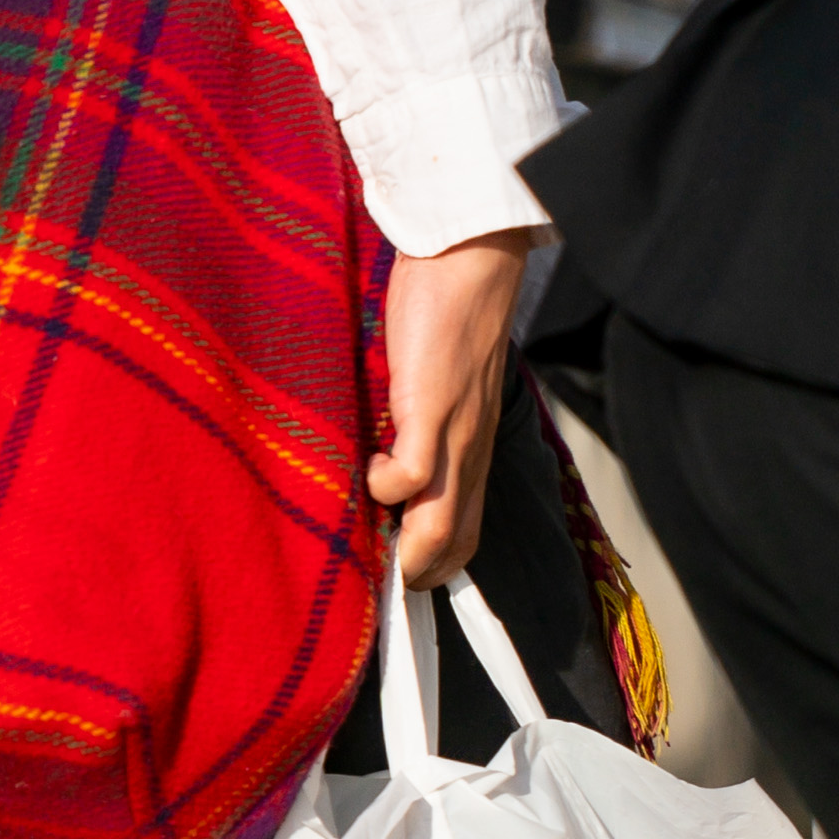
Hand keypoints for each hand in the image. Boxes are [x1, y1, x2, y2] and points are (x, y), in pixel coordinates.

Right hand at [366, 229, 529, 587]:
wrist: (471, 258)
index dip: (436, 567)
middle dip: (416, 573)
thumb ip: (423, 420)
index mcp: (472, 448)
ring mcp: (454, 434)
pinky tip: (369, 462)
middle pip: (455, 546)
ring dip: (404, 546)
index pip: (466, 533)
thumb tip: (382, 451)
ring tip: (366, 530)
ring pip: (439, 527)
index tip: (400, 579)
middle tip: (372, 569)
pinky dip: (386, 486)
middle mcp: (470, 452)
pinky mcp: (431, 407)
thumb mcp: (443, 383)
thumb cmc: (449, 313)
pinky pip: (411, 476)